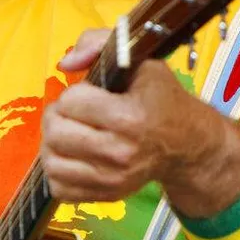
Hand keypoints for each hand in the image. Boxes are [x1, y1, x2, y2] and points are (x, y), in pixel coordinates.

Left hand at [41, 28, 239, 212]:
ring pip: (52, 163)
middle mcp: (120, 152)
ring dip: (53, 143)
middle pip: (56, 133)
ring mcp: (112, 178)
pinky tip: (73, 155)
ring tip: (69, 132)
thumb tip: (65, 64)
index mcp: (129, 116)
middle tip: (70, 112)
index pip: (71, 102)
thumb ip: (99, 43)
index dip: (74, 92)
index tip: (89, 93)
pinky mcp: (106, 196)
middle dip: (56, 115)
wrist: (186, 144)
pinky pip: (59, 188)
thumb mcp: (141, 60)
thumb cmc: (161, 98)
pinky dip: (59, 170)